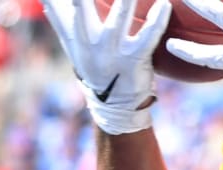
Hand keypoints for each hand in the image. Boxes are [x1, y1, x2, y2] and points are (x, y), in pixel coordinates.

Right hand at [42, 0, 171, 133]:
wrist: (115, 105)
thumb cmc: (94, 67)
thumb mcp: (73, 45)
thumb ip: (60, 19)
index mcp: (74, 36)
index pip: (58, 8)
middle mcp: (90, 42)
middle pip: (80, 11)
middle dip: (81, 0)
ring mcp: (113, 52)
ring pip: (118, 19)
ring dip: (125, 2)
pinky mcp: (135, 59)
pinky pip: (148, 36)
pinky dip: (158, 19)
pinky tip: (164, 5)